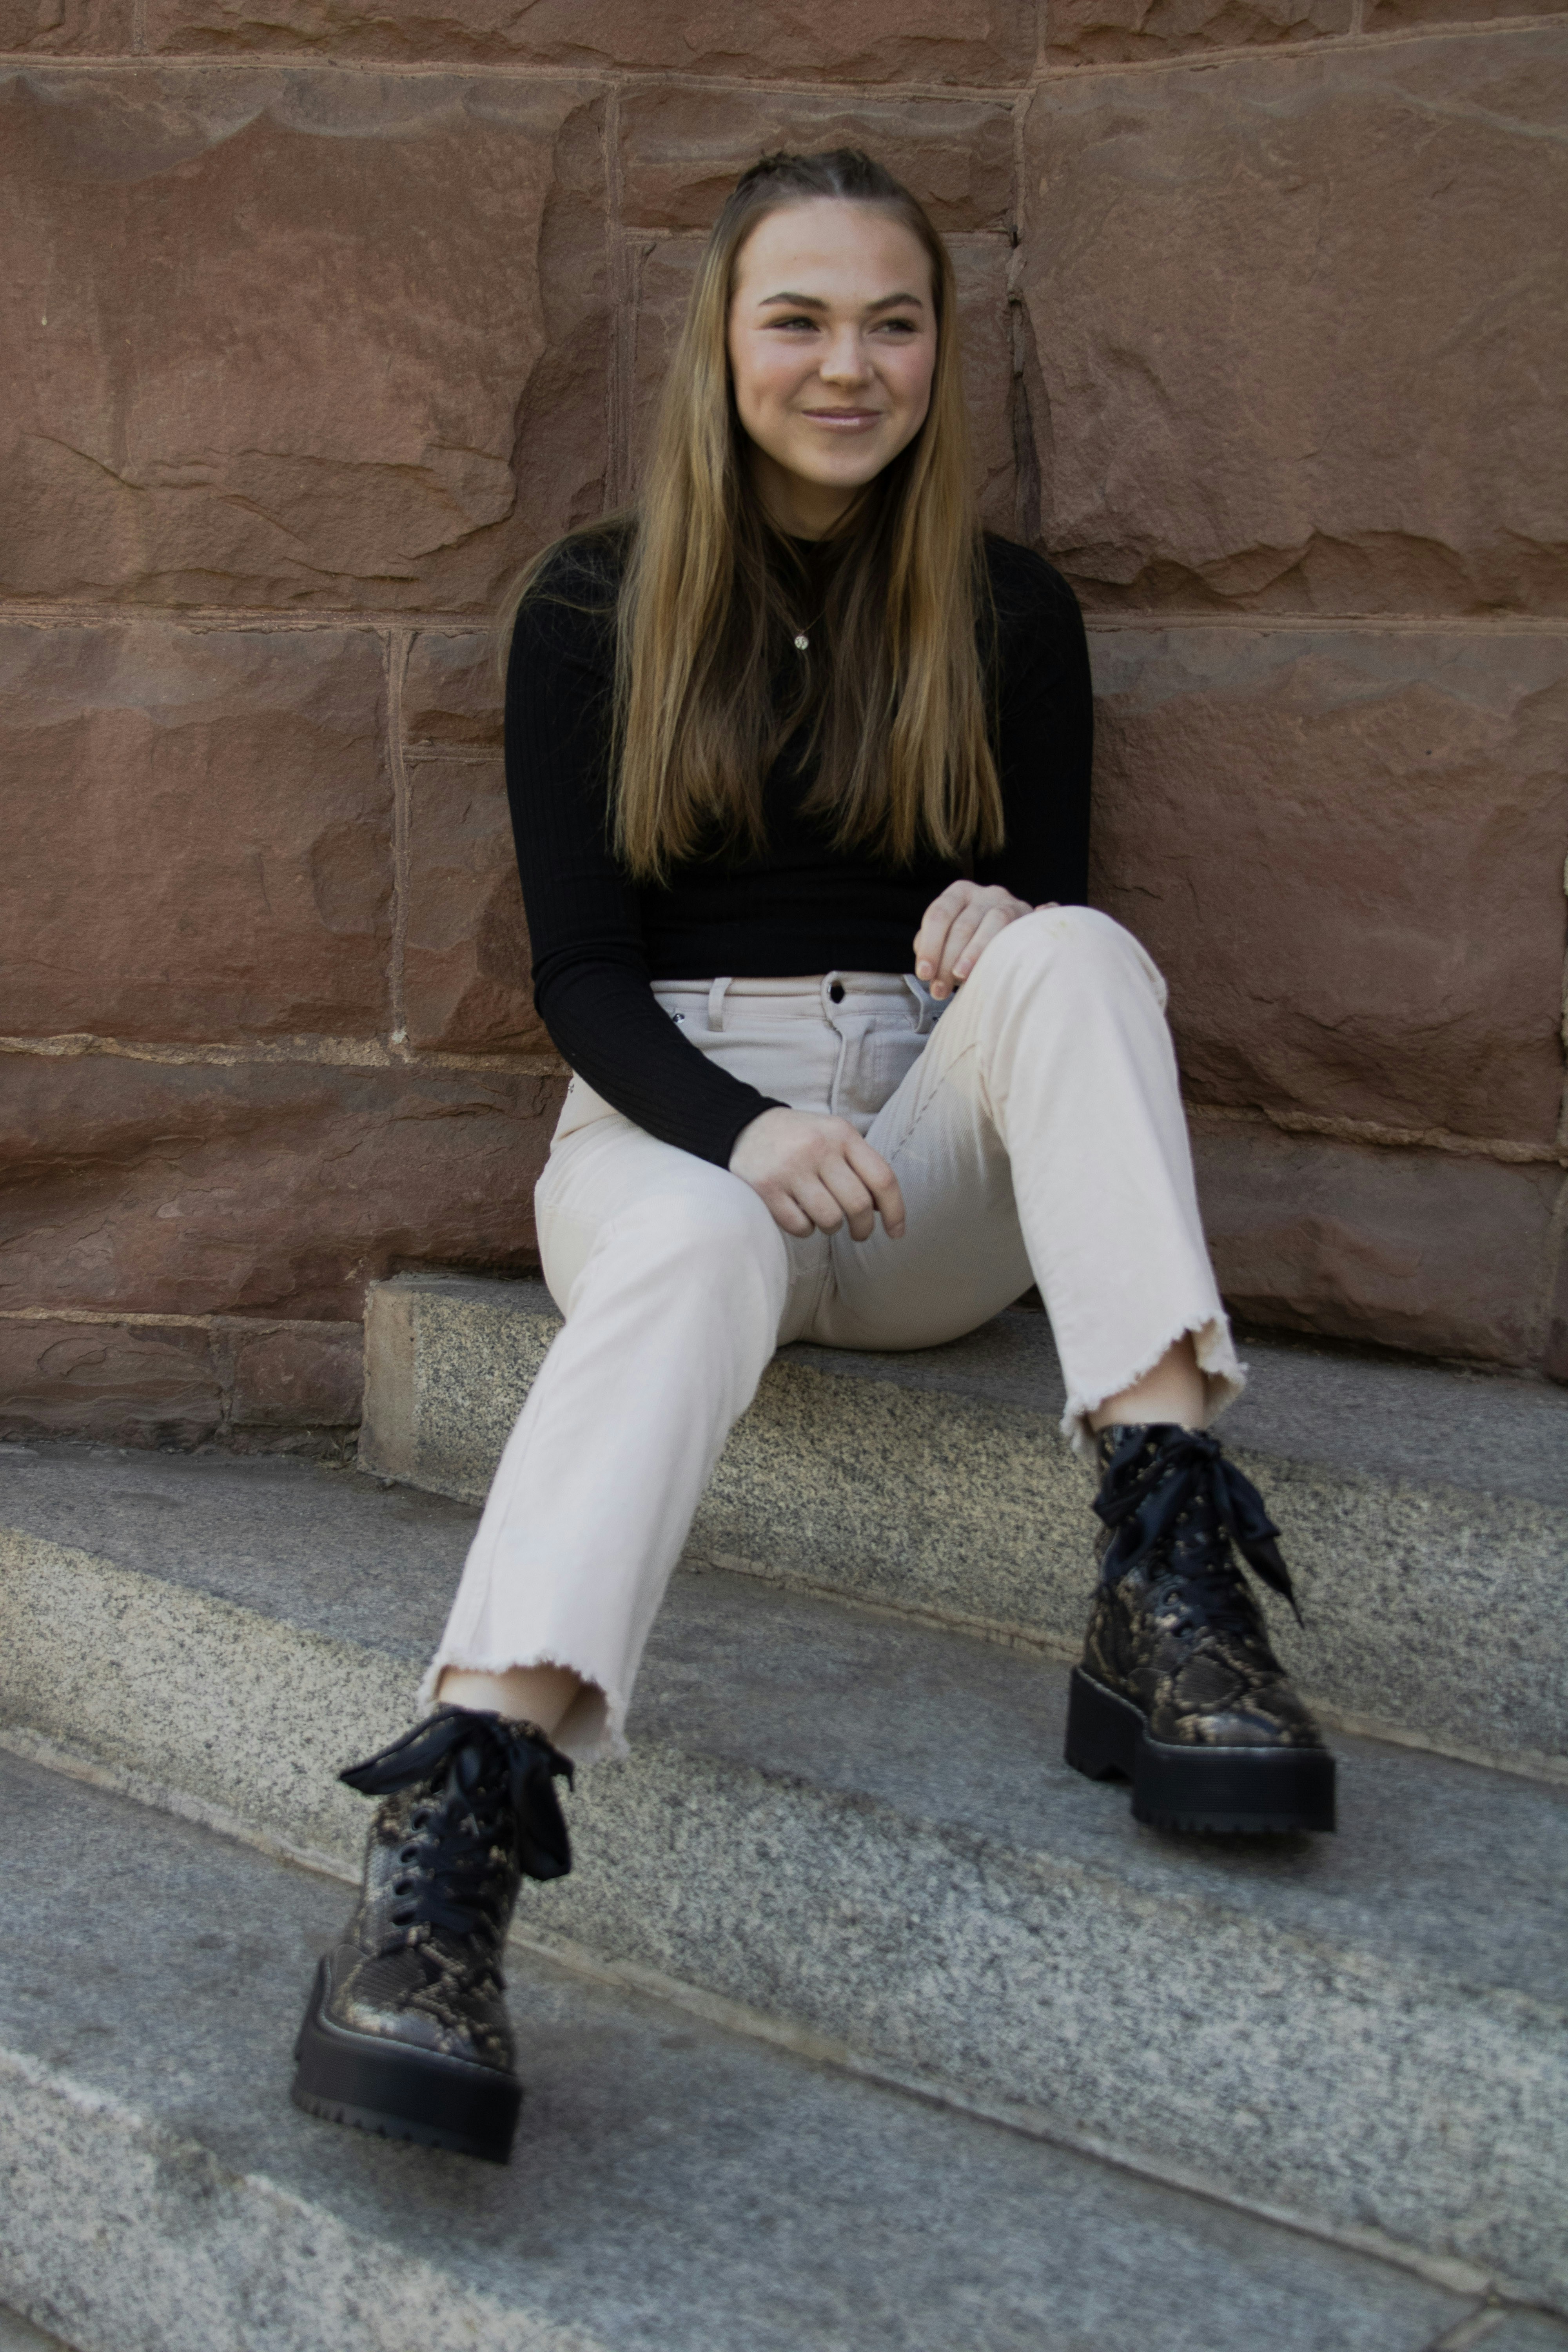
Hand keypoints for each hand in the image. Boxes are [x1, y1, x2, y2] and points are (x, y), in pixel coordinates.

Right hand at [730, 1107, 905, 1242]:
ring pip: (830, 1219)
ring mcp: (791, 1168)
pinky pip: (800, 1226)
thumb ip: (861, 1165)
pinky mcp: (766, 1188)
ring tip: (825, 1219)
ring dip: (832, 1228)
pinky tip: (800, 1215)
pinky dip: (805, 1229)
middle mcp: (818, 1149)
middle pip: (858, 1205)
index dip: (896, 1211)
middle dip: (863, 1228)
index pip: (882, 1178)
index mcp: (842, 1134)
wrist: (745, 1127)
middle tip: (859, 1233)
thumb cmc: (800, 1139)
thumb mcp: (834, 1137)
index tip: (896, 1233)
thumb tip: (885, 1211)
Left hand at [913, 881, 1054, 999]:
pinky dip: (1007, 940)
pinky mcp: (1028, 915)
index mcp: (958, 894)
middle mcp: (983, 893)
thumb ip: (936, 948)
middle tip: (940, 989)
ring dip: (974, 954)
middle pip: (962, 925)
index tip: (924, 974)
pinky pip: (1019, 925)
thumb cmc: (972, 943)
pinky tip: (999, 960)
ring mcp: (1008, 902)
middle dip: (947, 961)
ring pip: (993, 923)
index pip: (938, 915)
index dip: (930, 946)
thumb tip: (928, 970)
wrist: (1013, 935)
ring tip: (962, 977)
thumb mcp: (949, 940)